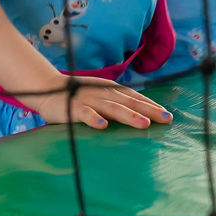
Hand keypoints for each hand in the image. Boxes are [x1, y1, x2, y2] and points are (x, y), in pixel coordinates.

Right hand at [25, 75, 172, 130]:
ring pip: (111, 108)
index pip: (135, 98)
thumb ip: (118, 104)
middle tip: (165, 119)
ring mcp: (89, 100)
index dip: (152, 106)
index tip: (167, 116)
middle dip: (149, 110)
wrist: (48, 89)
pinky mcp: (73, 108)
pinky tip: (102, 126)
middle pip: (129, 102)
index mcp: (111, 91)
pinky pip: (85, 114)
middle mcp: (104, 94)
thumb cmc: (80, 96)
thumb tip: (143, 114)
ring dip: (128, 115)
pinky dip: (93, 119)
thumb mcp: (101, 97)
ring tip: (143, 123)